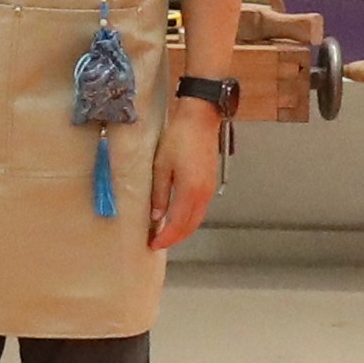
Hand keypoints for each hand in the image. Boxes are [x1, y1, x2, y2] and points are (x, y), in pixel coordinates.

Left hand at [147, 101, 222, 249]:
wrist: (199, 118)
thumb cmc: (179, 137)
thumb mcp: (161, 165)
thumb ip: (160, 193)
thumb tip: (157, 214)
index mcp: (190, 192)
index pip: (177, 224)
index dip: (165, 238)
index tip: (153, 244)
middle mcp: (204, 194)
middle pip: (190, 226)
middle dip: (174, 238)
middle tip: (158, 242)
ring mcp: (209, 189)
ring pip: (196, 219)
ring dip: (182, 229)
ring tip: (165, 233)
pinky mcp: (210, 183)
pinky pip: (200, 208)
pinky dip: (189, 218)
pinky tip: (178, 216)